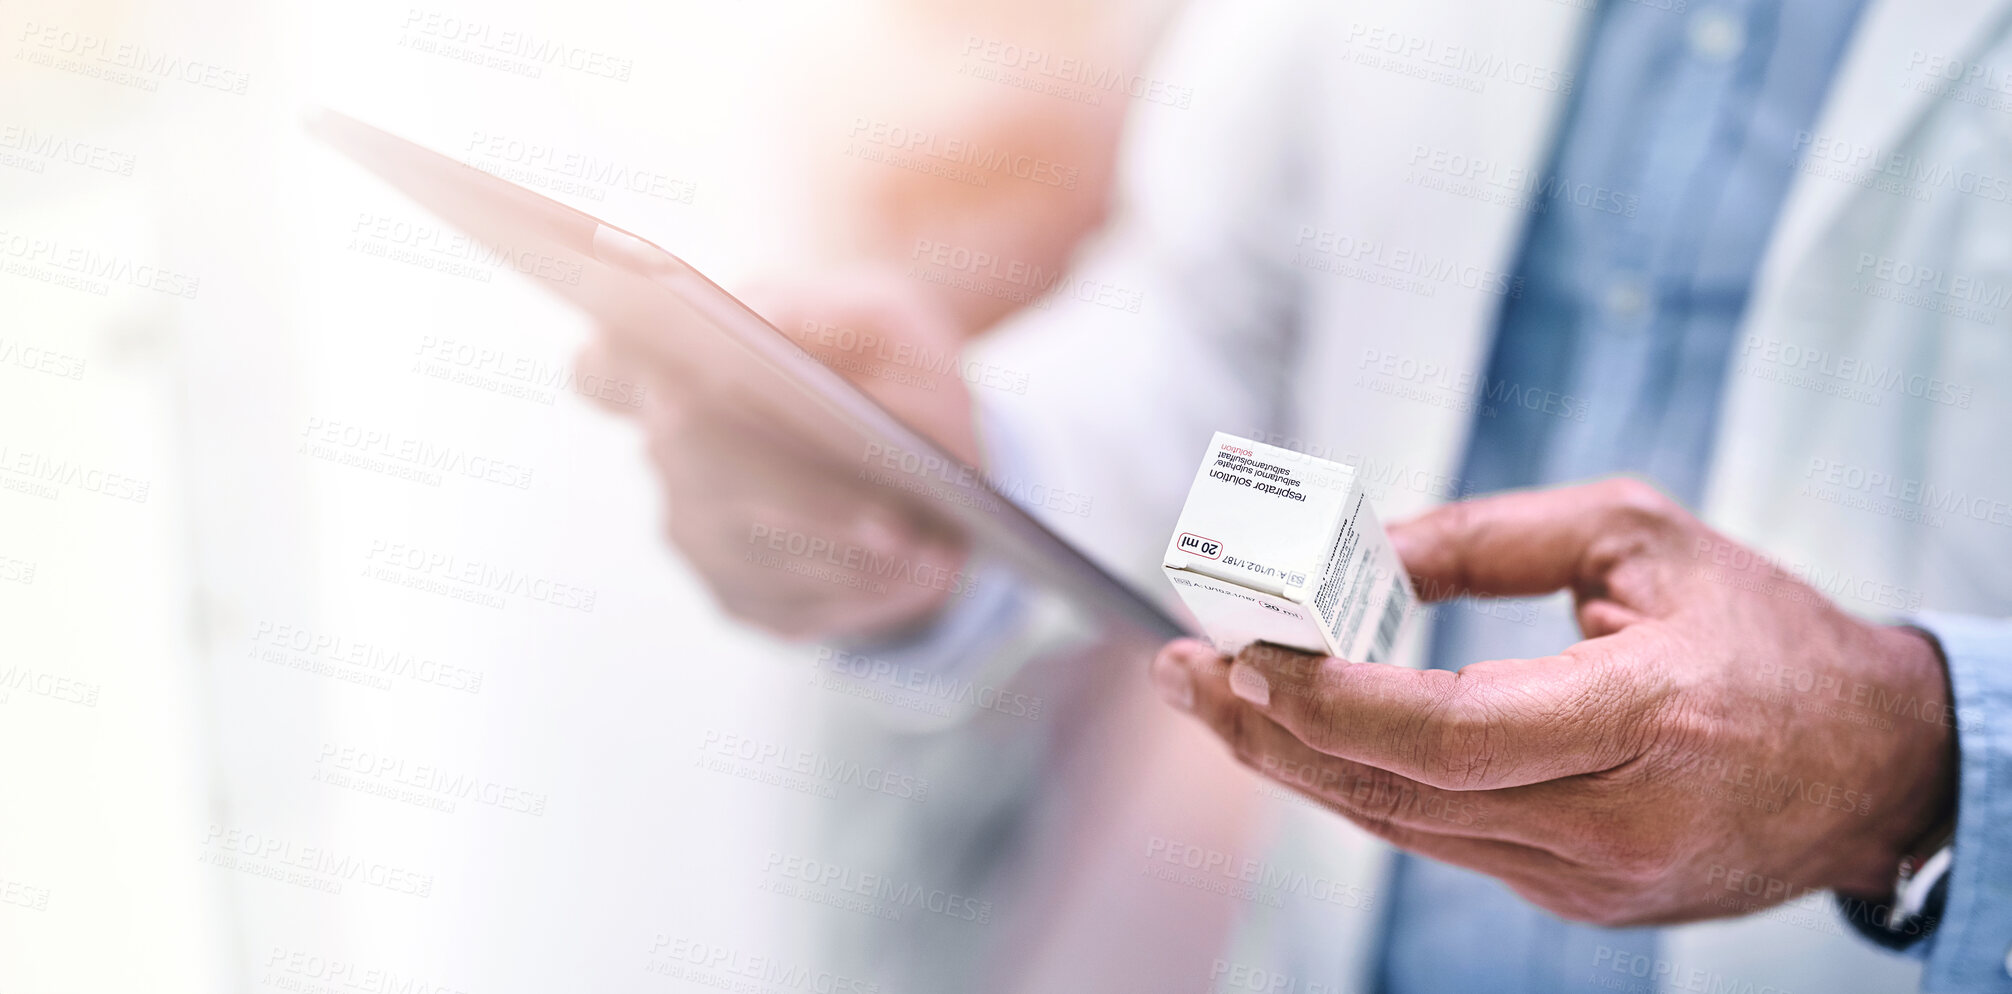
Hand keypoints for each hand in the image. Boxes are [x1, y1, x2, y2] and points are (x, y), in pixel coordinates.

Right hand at [577, 264, 979, 640]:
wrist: (905, 411)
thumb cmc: (878, 351)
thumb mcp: (879, 316)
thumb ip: (830, 320)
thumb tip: (778, 334)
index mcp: (676, 358)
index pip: (604, 368)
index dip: (615, 373)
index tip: (680, 375)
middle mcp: (666, 449)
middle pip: (701, 470)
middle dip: (798, 499)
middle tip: (888, 521)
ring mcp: (697, 530)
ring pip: (752, 558)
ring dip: (848, 563)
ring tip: (933, 551)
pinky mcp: (742, 594)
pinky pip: (793, 611)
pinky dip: (864, 599)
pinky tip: (925, 574)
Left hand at [1149, 477, 1957, 924]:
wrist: (1871, 767)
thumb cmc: (1761, 632)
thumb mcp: (1638, 536)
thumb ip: (1488, 538)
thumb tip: (1357, 559)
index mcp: (1652, 718)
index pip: (1448, 732)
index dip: (1328, 699)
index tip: (1240, 651)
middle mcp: (1617, 822)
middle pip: (1398, 792)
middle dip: (1269, 731)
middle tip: (1179, 671)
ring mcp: (1595, 880)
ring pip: (1404, 829)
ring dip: (1294, 763)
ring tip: (1209, 699)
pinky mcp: (1579, 901)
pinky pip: (1441, 842)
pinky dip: (1361, 787)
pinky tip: (1299, 739)